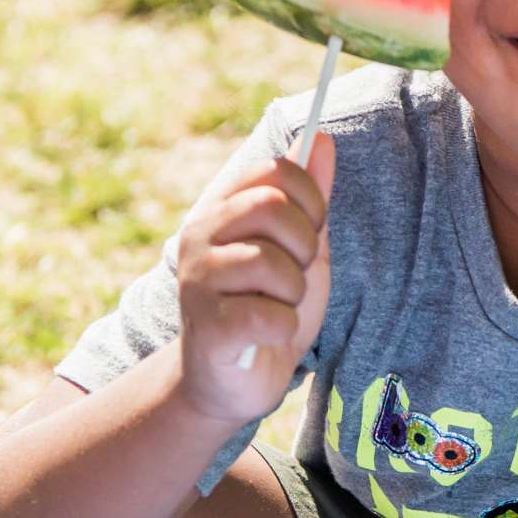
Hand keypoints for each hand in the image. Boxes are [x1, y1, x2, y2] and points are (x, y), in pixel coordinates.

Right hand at [175, 133, 334, 427]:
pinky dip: (282, 329)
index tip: (310, 233)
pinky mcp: (207, 324)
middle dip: (303, 247)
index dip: (310, 200)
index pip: (275, 169)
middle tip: (292, 277)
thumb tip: (320, 137)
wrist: (236, 381)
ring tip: (275, 308)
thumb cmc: (268, 309)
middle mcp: (200, 234)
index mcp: (222, 208)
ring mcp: (197, 279)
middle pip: (272, 207)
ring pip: (273, 264)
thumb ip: (310, 197)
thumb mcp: (300, 249)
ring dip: (293, 295)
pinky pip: (268, 313)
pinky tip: (263, 337)